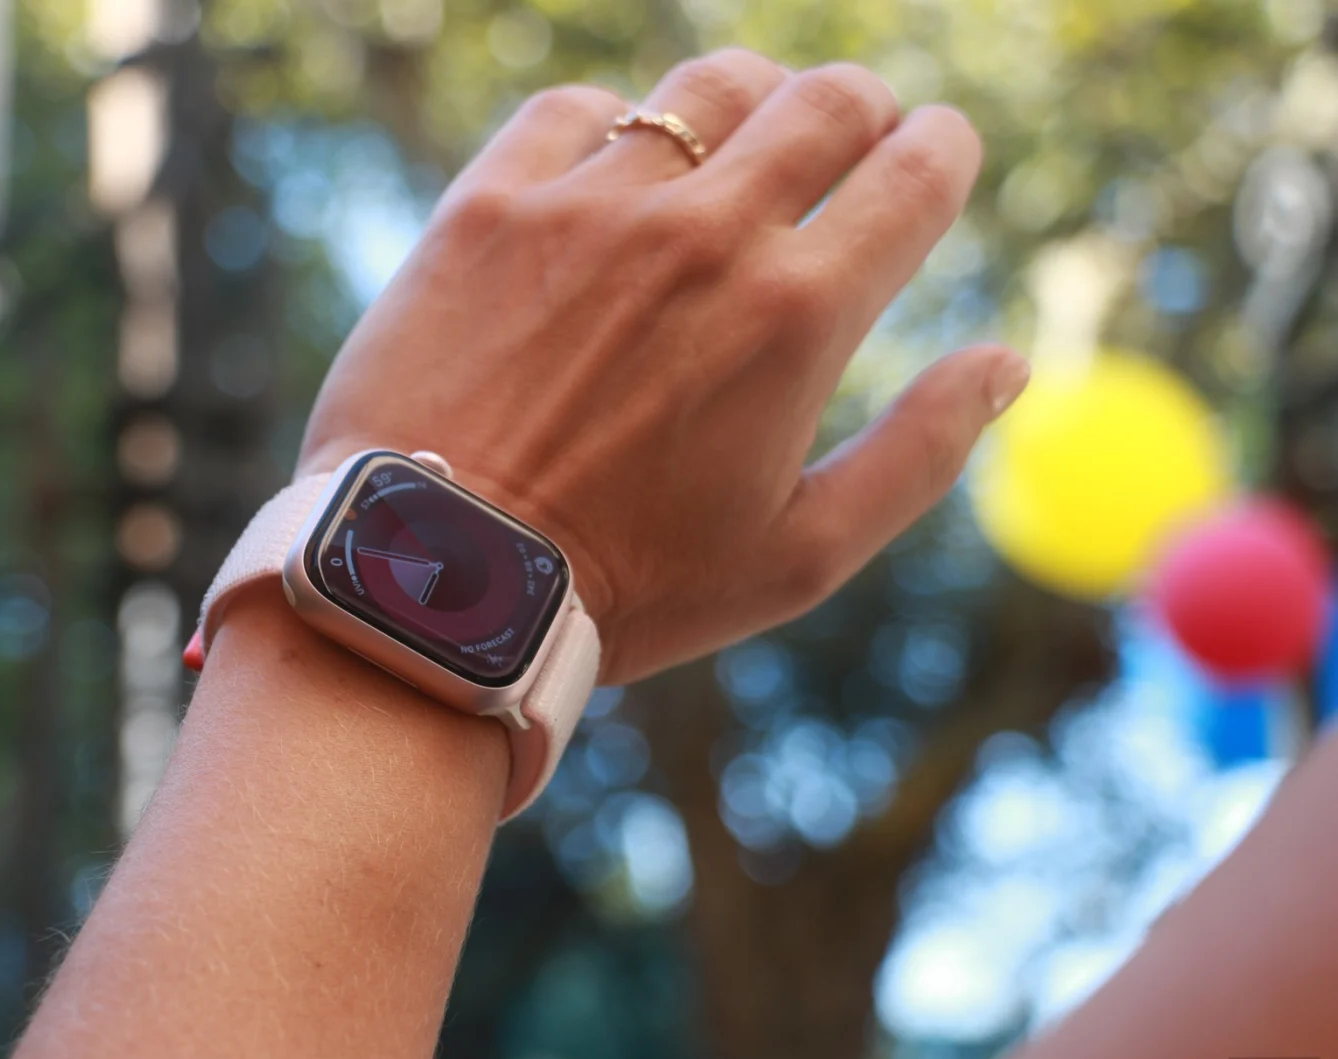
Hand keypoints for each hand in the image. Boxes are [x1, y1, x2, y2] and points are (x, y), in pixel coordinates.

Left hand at [299, 49, 1029, 683]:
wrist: (433, 579)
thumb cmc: (626, 588)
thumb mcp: (799, 558)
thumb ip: (921, 454)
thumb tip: (1009, 362)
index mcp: (798, 315)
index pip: (917, 168)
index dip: (942, 151)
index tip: (932, 160)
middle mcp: (703, 234)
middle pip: (826, 99)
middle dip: (861, 111)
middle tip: (844, 148)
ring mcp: (589, 206)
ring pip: (707, 86)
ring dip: (749, 104)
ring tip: (737, 149)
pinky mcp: (489, 203)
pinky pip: (575, 108)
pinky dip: (613, 126)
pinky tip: (610, 179)